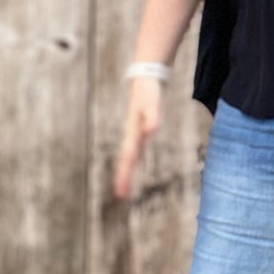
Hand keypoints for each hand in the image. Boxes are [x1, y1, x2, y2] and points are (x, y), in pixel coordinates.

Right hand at [114, 77, 164, 198]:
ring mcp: (135, 133)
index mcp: (133, 132)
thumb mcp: (152, 102)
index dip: (125, 173)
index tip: (121, 190)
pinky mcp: (140, 130)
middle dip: (124, 176)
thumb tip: (152, 131)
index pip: (129, 157)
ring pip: (130, 156)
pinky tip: (133, 166)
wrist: (145, 79)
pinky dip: (133, 160)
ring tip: (123, 188)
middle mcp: (133, 135)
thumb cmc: (148, 91)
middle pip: (128, 159)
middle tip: (120, 195)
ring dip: (126, 171)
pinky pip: (136, 149)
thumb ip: (153, 116)